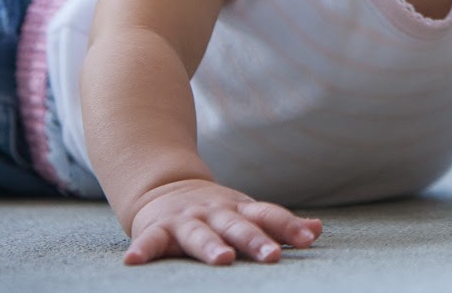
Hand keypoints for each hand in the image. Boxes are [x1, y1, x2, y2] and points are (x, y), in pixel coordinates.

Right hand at [123, 178, 322, 265]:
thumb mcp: (247, 213)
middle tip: (272, 256)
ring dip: (211, 246)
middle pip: (239, 226)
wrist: (165, 188)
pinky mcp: (157, 229)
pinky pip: (149, 241)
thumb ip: (278, 224)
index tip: (310, 238)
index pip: (269, 216)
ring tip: (222, 260)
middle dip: (256, 240)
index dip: (290, 226)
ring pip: (200, 234)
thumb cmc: (217, 211)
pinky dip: (142, 250)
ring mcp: (186, 220)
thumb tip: (318, 229)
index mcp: (240, 210)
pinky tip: (133, 262)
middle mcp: (216, 213)